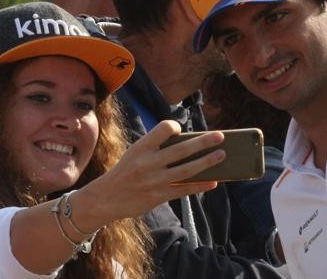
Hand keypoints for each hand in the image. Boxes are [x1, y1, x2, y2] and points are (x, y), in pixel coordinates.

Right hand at [72, 120, 225, 228]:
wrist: (104, 199)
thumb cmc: (125, 173)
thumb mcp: (134, 155)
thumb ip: (156, 149)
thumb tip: (189, 146)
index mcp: (140, 148)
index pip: (163, 129)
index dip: (175, 127)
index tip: (181, 130)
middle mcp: (147, 163)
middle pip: (181, 150)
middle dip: (204, 142)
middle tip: (220, 136)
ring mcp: (154, 181)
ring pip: (187, 170)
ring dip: (207, 162)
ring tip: (222, 155)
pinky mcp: (158, 197)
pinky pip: (184, 190)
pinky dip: (200, 185)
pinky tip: (213, 182)